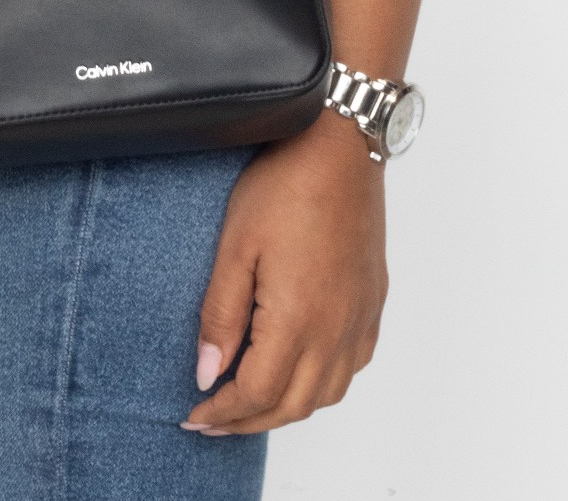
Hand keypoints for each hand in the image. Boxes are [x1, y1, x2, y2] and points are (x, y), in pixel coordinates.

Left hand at [182, 108, 386, 435]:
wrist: (340, 145)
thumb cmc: (286, 184)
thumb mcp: (235, 246)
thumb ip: (221, 315)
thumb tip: (207, 372)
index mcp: (298, 319)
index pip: (258, 393)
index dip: (223, 413)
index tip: (194, 415)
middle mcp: (335, 329)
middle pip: (293, 405)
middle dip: (248, 421)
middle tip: (214, 419)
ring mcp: (359, 317)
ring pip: (327, 394)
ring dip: (286, 408)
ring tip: (250, 400)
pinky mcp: (372, 301)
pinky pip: (353, 366)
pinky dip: (323, 384)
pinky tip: (301, 369)